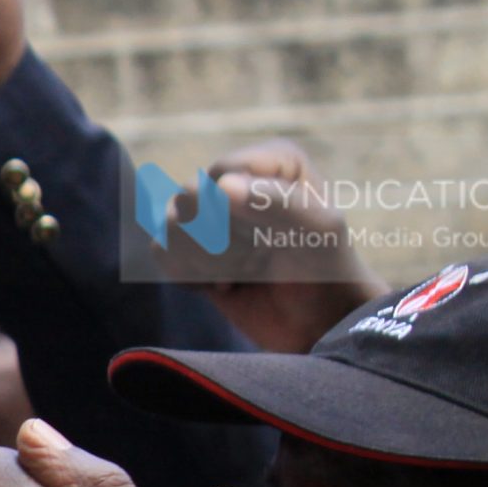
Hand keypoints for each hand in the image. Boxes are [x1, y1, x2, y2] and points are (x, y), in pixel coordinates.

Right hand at [154, 140, 384, 353]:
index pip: (222, 173)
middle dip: (222, 237)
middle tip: (259, 255)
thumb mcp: (318, 231)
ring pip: (170, 225)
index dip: (238, 210)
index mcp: (272, 162)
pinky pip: (161, 251)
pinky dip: (191, 276)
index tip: (273, 235)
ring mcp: (208, 215)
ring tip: (244, 271)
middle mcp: (235, 181)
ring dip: (209, 260)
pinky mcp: (188, 249)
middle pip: (189, 197)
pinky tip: (224, 284)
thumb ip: (276, 202)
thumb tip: (221, 187)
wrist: (317, 324)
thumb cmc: (326, 271)